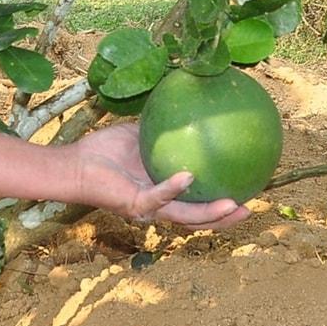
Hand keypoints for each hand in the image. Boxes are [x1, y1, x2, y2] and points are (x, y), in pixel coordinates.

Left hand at [64, 122, 253, 230]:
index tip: (247, 192)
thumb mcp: (143, 136)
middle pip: (198, 220)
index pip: (198, 204)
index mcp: (164, 194)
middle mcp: (159, 206)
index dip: (221, 204)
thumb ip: (166, 129)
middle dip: (224, 219)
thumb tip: (187, 105)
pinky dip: (173, 188)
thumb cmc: (106, 152)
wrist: (77, 164)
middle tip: (249, 208)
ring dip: (209, 214)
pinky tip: (188, 177)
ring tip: (231, 205)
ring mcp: (148, 208)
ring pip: (185, 217)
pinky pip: (158, 198)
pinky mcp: (134, 205)